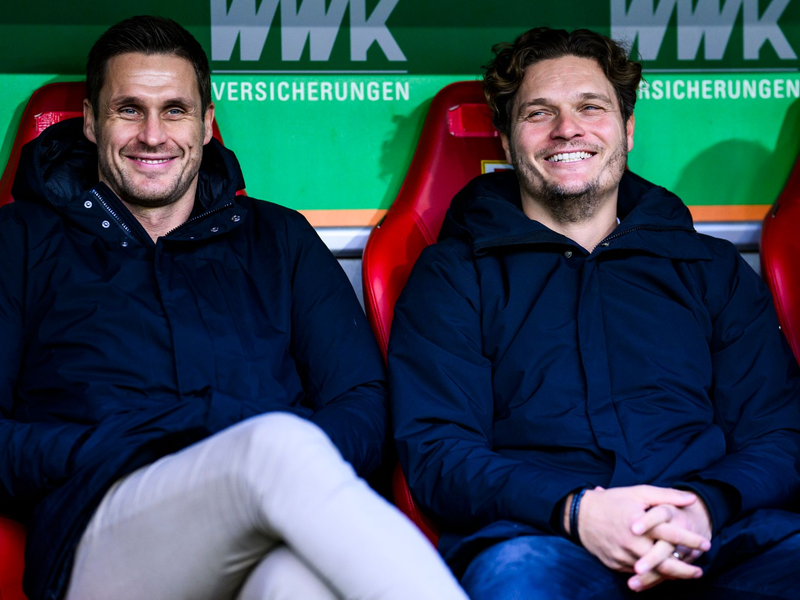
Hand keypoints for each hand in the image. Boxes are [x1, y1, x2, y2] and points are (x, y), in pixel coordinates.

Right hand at [571, 485, 700, 572]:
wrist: (580, 516)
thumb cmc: (612, 502)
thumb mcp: (638, 493)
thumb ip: (666, 495)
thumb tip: (692, 498)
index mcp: (639, 523)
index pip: (670, 533)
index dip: (690, 539)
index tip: (706, 544)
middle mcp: (631, 542)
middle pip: (663, 562)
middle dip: (684, 569)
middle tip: (699, 571)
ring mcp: (622, 556)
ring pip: (650, 571)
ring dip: (669, 574)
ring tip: (685, 574)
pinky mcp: (615, 564)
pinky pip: (636, 572)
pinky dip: (650, 573)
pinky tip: (661, 572)